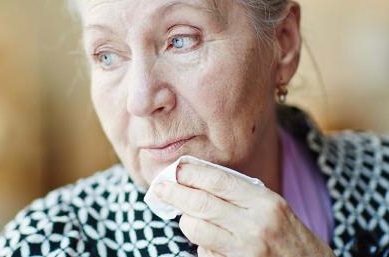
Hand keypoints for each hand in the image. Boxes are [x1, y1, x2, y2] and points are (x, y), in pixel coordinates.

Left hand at [153, 163, 335, 256]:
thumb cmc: (289, 236)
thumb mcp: (272, 207)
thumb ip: (240, 193)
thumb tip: (197, 178)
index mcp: (265, 202)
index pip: (218, 180)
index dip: (191, 173)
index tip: (174, 169)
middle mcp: (255, 225)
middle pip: (201, 203)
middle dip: (174, 194)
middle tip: (159, 188)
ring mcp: (245, 250)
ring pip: (196, 229)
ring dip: (186, 222)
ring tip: (189, 218)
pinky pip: (204, 252)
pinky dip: (202, 245)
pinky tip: (212, 242)